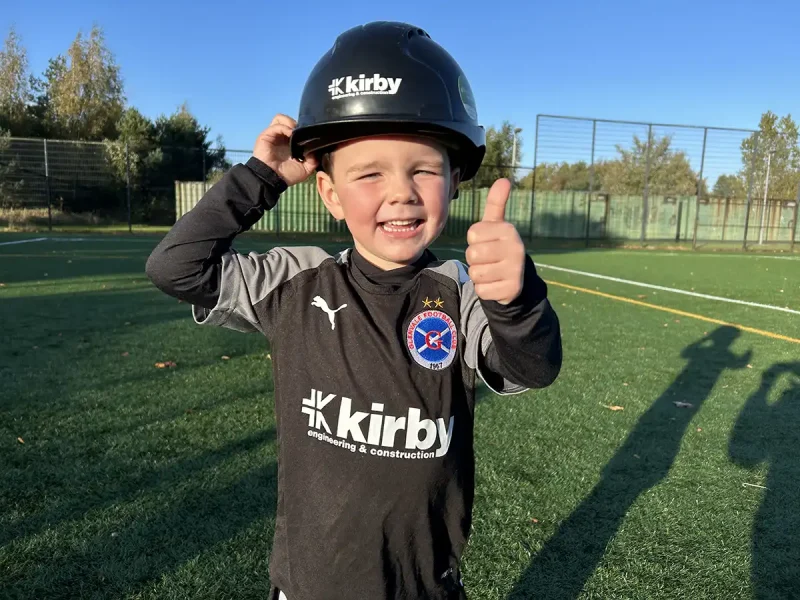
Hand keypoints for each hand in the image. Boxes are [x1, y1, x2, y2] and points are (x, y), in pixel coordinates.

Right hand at [253, 114, 318, 185]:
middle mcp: (282, 138)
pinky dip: (285, 127)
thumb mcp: (306, 169)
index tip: (310, 134)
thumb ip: (313, 160)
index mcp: (290, 144)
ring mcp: (274, 135)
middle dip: (297, 125)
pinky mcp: (267, 135)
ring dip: (290, 123)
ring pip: (281, 118)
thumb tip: (317, 150)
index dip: (303, 129)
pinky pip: (277, 124)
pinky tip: (290, 134)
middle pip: (290, 121)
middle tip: (303, 133)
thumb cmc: (286, 175)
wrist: (273, 179)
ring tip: (295, 132)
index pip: (297, 129)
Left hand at [465, 178, 525, 304]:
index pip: (473, 233)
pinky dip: (484, 289)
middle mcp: (516, 249)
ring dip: (478, 274)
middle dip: (474, 259)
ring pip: (476, 273)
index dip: (474, 240)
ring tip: (491, 271)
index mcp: (509, 230)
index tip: (486, 242)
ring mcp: (515, 270)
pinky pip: (481, 290)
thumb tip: (504, 180)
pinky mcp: (511, 290)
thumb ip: (496, 203)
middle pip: (473, 254)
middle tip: (487, 259)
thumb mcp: (496, 225)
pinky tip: (495, 284)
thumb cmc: (498, 246)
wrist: (516, 278)